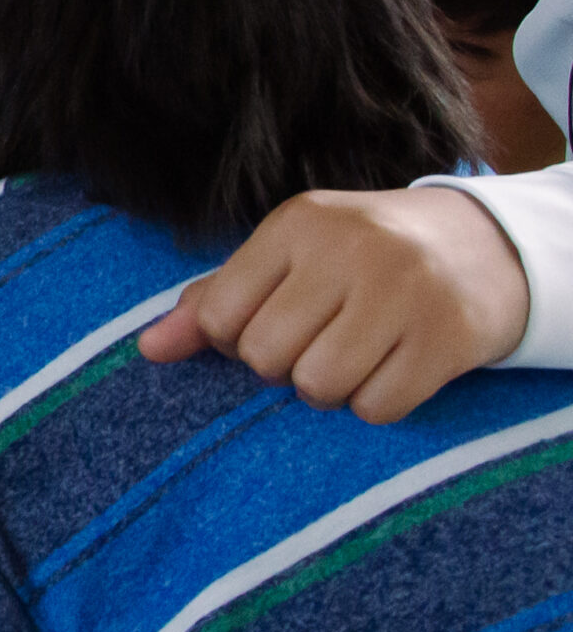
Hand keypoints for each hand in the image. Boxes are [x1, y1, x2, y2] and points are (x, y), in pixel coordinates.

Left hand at [137, 186, 528, 422]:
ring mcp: (404, 290)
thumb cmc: (359, 258)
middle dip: (282, 366)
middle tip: (318, 342)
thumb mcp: (287, 259)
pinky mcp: (448, 335)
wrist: (485, 245)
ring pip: (319, 386)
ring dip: (327, 389)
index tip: (271, 325)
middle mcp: (350, 249)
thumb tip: (146, 351)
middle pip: (266, 356)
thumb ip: (214, 301)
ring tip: (352, 355)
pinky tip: (392, 367)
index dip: (235, 340)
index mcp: (297, 224)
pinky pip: (377, 407)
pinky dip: (375, 403)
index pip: (220, 316)